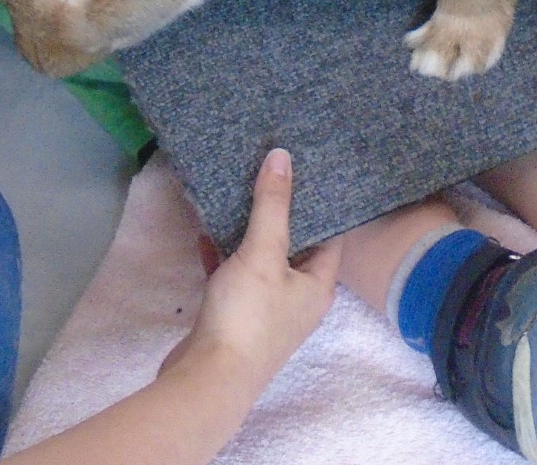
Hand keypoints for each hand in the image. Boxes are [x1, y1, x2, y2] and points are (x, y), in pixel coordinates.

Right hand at [158, 149, 341, 388]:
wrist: (206, 379)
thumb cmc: (247, 317)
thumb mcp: (263, 254)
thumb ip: (273, 206)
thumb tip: (283, 157)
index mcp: (318, 287)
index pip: (330, 235)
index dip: (321, 202)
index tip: (308, 168)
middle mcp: (298, 300)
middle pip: (294, 245)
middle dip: (280, 212)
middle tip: (269, 172)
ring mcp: (266, 311)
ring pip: (261, 260)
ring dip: (248, 231)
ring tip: (238, 191)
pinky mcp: (235, 317)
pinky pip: (233, 275)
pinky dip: (222, 253)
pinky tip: (205, 229)